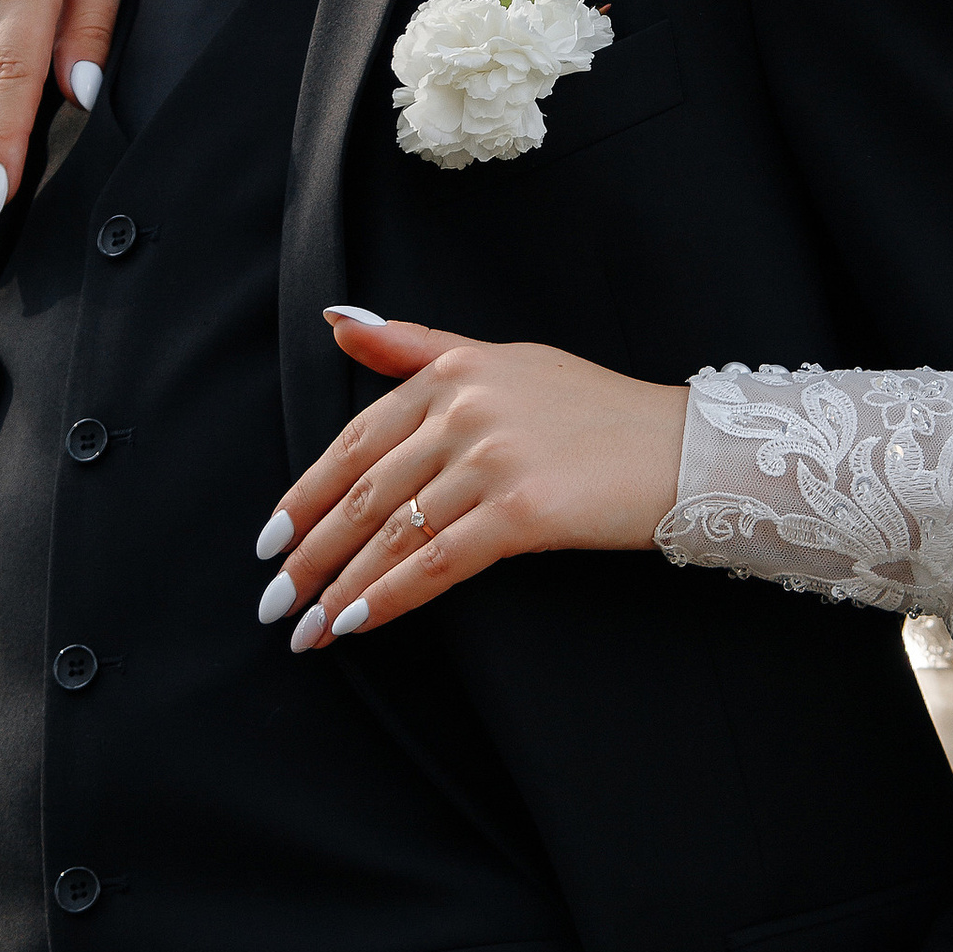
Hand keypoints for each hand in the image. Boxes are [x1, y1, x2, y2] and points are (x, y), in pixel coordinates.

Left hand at [261, 316, 686, 650]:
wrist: (681, 448)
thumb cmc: (597, 410)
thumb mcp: (504, 360)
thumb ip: (419, 347)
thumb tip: (338, 322)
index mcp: (454, 372)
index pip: (356, 440)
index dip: (304, 494)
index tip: (270, 539)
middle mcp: (465, 408)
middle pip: (363, 492)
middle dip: (309, 554)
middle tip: (273, 602)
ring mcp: (493, 458)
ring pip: (391, 533)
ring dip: (338, 589)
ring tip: (305, 629)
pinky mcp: (523, 510)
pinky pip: (436, 562)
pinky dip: (388, 597)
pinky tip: (355, 623)